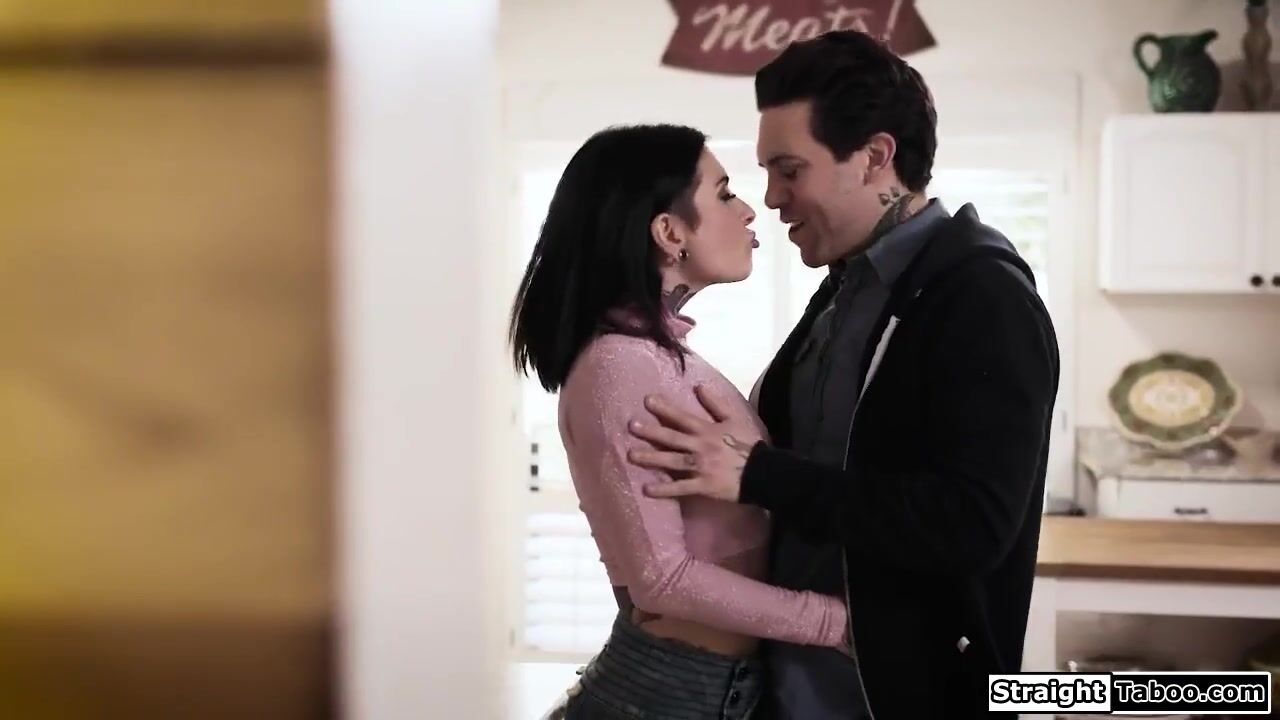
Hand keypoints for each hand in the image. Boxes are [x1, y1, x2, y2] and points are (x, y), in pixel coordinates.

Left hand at [628, 384, 762, 502]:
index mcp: (707, 430)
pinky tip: (647, 489)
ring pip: (672, 461)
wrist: (763, 473)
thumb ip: (716, 403)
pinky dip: (664, 490)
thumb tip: (698, 386)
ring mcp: (700, 467)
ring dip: (651, 458)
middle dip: (650, 432)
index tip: (647, 401)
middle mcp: (700, 447)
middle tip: (631, 426)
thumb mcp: (735, 418)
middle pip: (671, 438)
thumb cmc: (749, 444)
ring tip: (631, 456)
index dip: (664, 409)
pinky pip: (680, 488)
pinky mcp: (703, 485)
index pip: (682, 417)